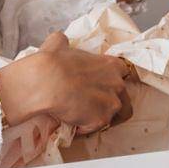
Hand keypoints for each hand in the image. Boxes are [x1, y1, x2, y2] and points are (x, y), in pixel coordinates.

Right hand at [0, 31, 133, 132]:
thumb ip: (64, 42)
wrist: (45, 83)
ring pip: (114, 115)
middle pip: (122, 96)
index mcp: (110, 64)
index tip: (101, 83)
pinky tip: (73, 122)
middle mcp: (117, 84)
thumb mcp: (58, 43)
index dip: (112, 79)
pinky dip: (85, 127)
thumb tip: (60, 40)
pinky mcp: (101, 120)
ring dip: (100, 115)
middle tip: (90, 102)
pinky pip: (96, 127)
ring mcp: (111, 103)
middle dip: (108, 100)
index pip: (123, 72)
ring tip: (84, 115)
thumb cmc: (52, 62)